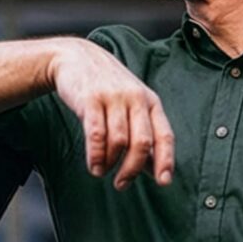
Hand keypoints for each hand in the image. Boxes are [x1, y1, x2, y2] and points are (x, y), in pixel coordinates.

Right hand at [49, 38, 174, 189]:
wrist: (77, 58)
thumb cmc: (108, 87)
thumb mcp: (132, 103)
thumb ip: (144, 132)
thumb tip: (155, 170)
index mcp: (151, 102)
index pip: (164, 135)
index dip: (166, 160)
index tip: (164, 181)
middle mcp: (135, 98)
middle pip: (142, 142)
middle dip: (132, 169)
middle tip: (121, 184)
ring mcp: (113, 97)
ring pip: (118, 141)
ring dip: (110, 163)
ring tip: (101, 171)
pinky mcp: (90, 99)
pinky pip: (96, 134)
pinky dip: (95, 155)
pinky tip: (93, 164)